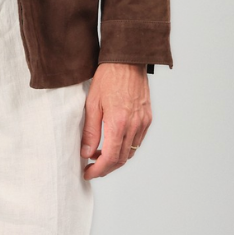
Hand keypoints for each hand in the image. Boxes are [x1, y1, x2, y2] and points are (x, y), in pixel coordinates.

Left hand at [81, 64, 151, 178]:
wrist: (127, 61)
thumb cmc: (107, 78)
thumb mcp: (92, 104)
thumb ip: (90, 131)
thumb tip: (86, 154)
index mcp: (118, 122)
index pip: (110, 157)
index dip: (98, 170)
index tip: (88, 173)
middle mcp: (134, 125)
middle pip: (121, 159)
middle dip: (106, 168)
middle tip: (91, 168)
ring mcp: (143, 122)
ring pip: (130, 152)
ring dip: (115, 158)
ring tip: (99, 154)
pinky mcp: (147, 118)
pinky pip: (137, 141)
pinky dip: (124, 147)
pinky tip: (112, 142)